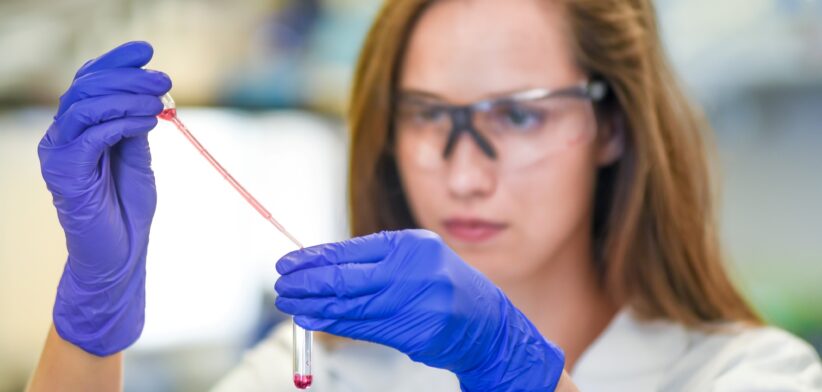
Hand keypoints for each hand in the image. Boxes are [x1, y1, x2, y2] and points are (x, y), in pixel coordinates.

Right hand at [38, 41, 170, 355]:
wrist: (120, 257)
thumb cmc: (128, 211)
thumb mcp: (138, 159)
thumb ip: (136, 128)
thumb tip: (150, 95)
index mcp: (81, 130)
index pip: (89, 82)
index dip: (116, 62)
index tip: (147, 50)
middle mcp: (64, 138)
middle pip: (85, 87)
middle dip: (127, 77)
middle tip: (164, 79)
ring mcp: (60, 155)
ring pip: (83, 106)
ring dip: (125, 97)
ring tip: (159, 102)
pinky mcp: (65, 175)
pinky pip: (90, 136)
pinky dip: (120, 123)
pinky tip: (145, 122)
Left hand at [275, 229, 564, 390]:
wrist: (484, 320)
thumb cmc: (439, 283)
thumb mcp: (412, 258)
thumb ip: (371, 261)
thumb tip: (319, 265)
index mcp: (409, 244)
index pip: (349, 251)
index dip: (313, 259)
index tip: (286, 263)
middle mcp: (412, 271)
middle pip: (345, 279)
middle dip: (306, 283)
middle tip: (280, 286)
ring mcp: (415, 303)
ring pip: (350, 306)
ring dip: (313, 306)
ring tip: (289, 305)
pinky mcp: (414, 332)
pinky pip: (364, 328)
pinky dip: (334, 324)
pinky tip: (312, 321)